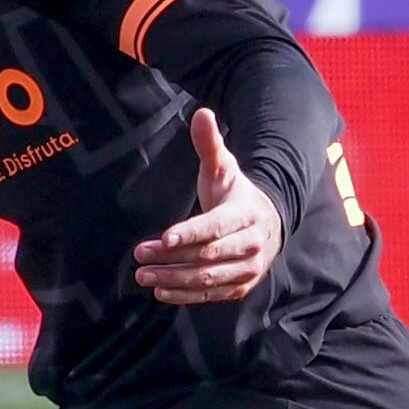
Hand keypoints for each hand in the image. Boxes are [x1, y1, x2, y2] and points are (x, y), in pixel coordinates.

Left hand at [131, 109, 285, 304]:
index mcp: (247, 214)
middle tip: (139, 256)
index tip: (164, 239)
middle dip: (173, 258)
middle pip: (208, 255)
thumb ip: (210, 144)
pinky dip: (186, 296)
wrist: (268, 225)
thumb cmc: (235, 194)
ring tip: (143, 276)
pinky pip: (212, 295)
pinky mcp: (240, 287)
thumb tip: (201, 112)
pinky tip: (161, 292)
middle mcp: (252, 245)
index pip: (217, 226)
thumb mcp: (224, 168)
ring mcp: (248, 269)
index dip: (190, 233)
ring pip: (208, 278)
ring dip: (174, 280)